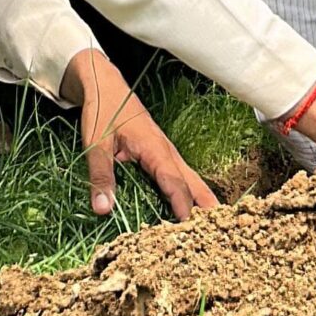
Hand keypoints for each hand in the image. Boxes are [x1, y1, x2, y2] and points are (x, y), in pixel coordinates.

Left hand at [63, 49, 216, 221]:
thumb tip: (102, 209)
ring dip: (201, 201)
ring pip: (190, 179)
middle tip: (218, 232)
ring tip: (213, 226)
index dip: (182, 206)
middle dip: (205, 206)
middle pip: (192, 182)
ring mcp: (166, 152)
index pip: (174, 182)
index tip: (189, 230)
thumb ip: (100, 175)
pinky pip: (180, 176)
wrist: (104, 84)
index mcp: (155, 148)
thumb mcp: (96, 143)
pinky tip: (191, 209)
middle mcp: (166, 151)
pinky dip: (190, 193)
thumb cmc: (103, 109)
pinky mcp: (160, 154)